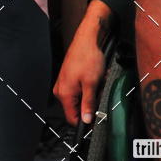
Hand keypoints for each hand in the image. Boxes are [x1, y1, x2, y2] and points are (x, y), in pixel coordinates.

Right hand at [54, 2, 109, 124]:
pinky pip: (80, 87)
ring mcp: (64, 83)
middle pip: (77, 107)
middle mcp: (61, 90)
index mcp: (64, 94)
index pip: (72, 118)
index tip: (96, 118)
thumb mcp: (92, 83)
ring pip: (80, 97)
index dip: (85, 120)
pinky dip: (89, 84)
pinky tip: (96, 75)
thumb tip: (86, 120)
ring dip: (91, 92)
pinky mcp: (69, 77)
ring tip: (98, 80)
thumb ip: (88, 103)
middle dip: (91, 101)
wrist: (87, 39)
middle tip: (100, 90)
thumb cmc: (88, 57)